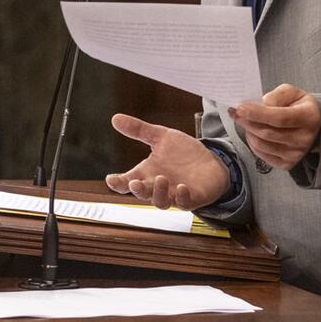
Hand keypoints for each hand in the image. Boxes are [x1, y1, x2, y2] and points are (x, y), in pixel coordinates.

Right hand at [104, 113, 229, 209]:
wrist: (210, 161)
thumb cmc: (183, 153)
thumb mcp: (161, 137)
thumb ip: (139, 130)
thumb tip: (115, 118)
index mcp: (146, 174)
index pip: (127, 182)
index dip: (118, 183)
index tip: (111, 179)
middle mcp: (157, 187)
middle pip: (142, 194)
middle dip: (137, 190)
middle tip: (133, 183)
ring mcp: (174, 194)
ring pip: (160, 202)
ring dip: (158, 193)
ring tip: (160, 179)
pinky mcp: (191, 198)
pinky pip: (184, 203)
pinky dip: (181, 197)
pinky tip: (181, 187)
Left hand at [229, 84, 320, 171]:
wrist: (311, 125)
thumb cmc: (298, 106)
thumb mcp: (291, 92)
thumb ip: (276, 96)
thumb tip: (259, 105)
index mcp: (308, 118)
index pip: (279, 118)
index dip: (257, 114)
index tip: (240, 108)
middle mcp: (304, 139)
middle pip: (267, 133)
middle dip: (247, 122)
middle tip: (235, 112)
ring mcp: (296, 154)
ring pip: (262, 144)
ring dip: (248, 132)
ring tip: (245, 121)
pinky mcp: (287, 164)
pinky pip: (261, 155)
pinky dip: (252, 143)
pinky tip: (252, 133)